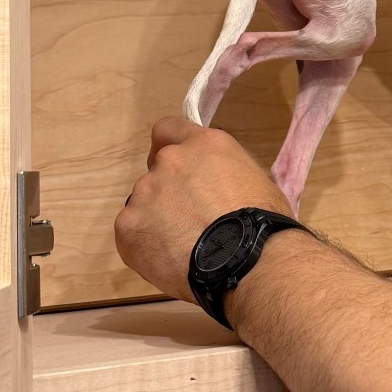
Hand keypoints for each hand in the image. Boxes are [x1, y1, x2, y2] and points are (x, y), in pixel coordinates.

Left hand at [115, 115, 290, 300]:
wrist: (248, 263)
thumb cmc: (264, 224)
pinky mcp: (127, 226)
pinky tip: (171, 261)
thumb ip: (223, 174)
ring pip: (144, 205)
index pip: (167, 129)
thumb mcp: (254, 180)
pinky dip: (147, 247)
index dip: (170, 147)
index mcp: (203, 145)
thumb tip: (217, 189)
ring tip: (184, 249)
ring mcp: (144, 193)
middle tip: (190, 221)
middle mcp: (169, 161)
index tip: (177, 169)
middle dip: (169, 193)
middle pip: (157, 172)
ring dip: (158, 221)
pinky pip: (132, 234)